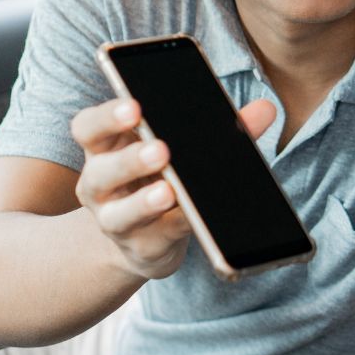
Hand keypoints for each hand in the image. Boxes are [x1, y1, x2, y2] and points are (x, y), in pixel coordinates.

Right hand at [69, 96, 276, 278]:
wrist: (142, 239)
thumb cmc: (159, 178)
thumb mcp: (179, 147)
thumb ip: (220, 127)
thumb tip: (265, 109)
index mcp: (106, 147)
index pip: (89, 127)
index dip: (106, 117)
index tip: (133, 107)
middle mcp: (100, 184)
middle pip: (102, 170)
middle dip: (130, 160)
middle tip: (161, 149)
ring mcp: (115, 221)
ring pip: (121, 213)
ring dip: (145, 203)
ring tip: (168, 192)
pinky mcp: (141, 247)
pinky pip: (159, 236)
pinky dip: (176, 226)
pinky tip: (193, 218)